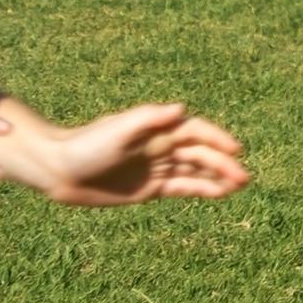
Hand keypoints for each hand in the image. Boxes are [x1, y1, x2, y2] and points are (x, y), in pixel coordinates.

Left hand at [0, 98, 247, 206]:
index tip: (236, 150)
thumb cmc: (85, 147)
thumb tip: (180, 108)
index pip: (194, 132)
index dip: (217, 139)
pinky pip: (181, 187)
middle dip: (223, 163)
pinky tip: (218, 194)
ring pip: (195, 171)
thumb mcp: (116, 131)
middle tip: (244, 177)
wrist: (58, 170)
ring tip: (240, 185)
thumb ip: (148, 120)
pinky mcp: (149, 188)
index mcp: (154, 130)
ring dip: (217, 177)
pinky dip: (201, 189)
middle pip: (199, 153)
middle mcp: (159, 147)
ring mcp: (156, 167)